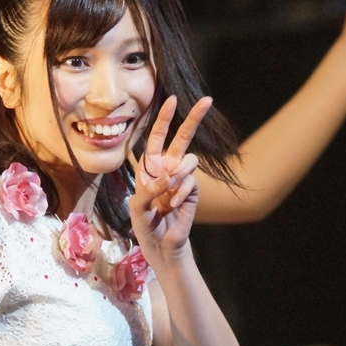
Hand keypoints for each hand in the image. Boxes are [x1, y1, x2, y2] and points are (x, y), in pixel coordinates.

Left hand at [129, 96, 210, 262]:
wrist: (161, 245)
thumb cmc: (144, 224)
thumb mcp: (137, 206)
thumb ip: (149, 189)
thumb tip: (169, 176)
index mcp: (150, 166)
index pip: (157, 137)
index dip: (165, 118)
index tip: (173, 100)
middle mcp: (168, 167)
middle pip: (182, 138)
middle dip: (194, 119)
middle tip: (208, 101)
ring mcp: (182, 179)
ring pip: (189, 161)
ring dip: (177, 177)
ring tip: (166, 198)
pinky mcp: (193, 191)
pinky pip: (191, 182)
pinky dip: (180, 193)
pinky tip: (173, 206)